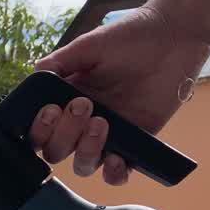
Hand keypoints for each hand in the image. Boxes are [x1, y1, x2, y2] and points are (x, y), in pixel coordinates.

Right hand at [29, 6, 209, 184]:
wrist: (173, 35)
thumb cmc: (131, 35)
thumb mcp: (91, 45)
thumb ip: (62, 60)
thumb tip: (35, 71)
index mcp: (66, 100)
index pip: (41, 129)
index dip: (40, 128)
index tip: (52, 110)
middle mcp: (83, 122)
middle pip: (57, 151)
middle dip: (64, 135)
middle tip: (83, 106)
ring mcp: (109, 134)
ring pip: (83, 164)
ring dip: (86, 152)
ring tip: (102, 124)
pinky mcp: (136, 142)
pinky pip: (118, 173)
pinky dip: (114, 174)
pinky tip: (116, 159)